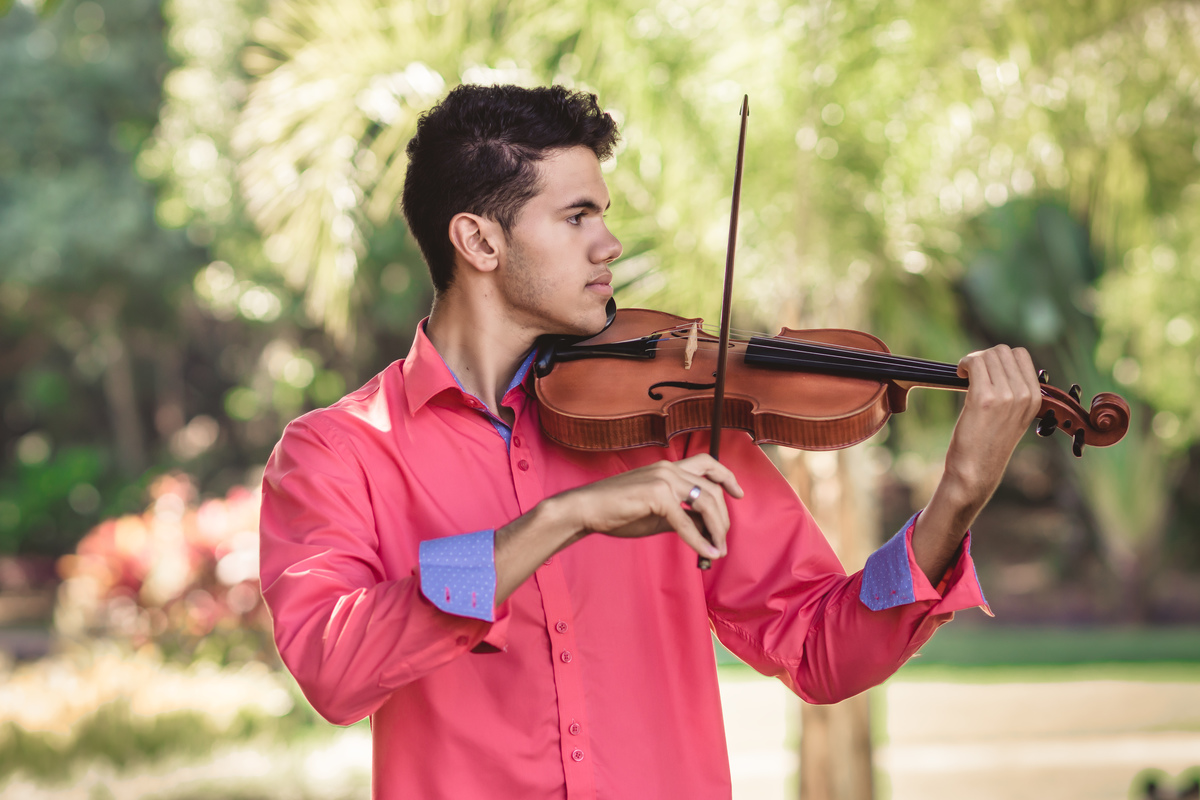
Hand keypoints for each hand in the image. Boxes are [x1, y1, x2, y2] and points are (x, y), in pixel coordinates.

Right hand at [552, 454, 744, 560]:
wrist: (586, 509)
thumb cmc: (618, 511)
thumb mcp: (658, 513)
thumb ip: (683, 514)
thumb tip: (707, 527)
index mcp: (668, 467)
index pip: (707, 463)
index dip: (727, 476)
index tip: (739, 493)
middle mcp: (669, 468)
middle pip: (712, 489)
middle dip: (723, 518)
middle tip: (722, 540)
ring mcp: (663, 479)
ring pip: (706, 502)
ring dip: (716, 529)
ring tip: (717, 549)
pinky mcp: (657, 495)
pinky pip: (686, 521)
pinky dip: (698, 540)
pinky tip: (705, 552)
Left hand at [943, 344, 1042, 507]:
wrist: (976, 471)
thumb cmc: (988, 444)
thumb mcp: (1013, 416)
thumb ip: (1013, 391)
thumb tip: (996, 361)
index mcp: (1036, 397)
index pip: (1021, 355)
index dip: (998, 358)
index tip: (985, 371)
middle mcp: (1025, 395)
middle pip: (1003, 351)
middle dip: (983, 357)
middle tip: (971, 374)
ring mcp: (1006, 396)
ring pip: (989, 354)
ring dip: (972, 360)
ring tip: (965, 376)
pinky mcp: (984, 399)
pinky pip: (975, 363)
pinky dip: (964, 364)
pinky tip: (958, 375)